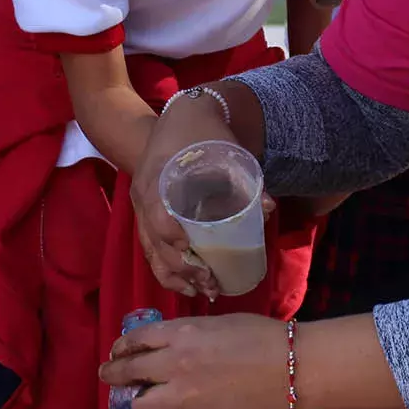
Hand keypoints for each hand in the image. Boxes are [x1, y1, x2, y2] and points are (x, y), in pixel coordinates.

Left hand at [99, 314, 289, 408]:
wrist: (290, 367)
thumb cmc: (261, 336)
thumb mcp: (218, 323)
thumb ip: (188, 334)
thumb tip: (171, 345)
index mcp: (181, 334)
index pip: (136, 340)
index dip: (122, 347)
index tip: (117, 352)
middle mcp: (174, 365)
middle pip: (128, 373)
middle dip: (114, 374)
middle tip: (110, 376)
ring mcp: (185, 397)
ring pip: (142, 408)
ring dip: (142, 403)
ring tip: (149, 401)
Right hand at [130, 93, 239, 298]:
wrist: (181, 117)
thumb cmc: (203, 133)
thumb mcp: (224, 149)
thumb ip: (244, 178)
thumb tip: (267, 210)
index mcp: (157, 176)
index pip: (155, 212)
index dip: (170, 234)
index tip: (192, 250)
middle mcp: (143, 196)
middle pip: (154, 241)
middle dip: (181, 267)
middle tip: (210, 282)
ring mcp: (142, 209)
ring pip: (151, 252)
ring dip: (175, 276)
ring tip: (203, 291)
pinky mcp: (147, 218)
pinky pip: (151, 251)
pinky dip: (168, 271)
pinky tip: (188, 286)